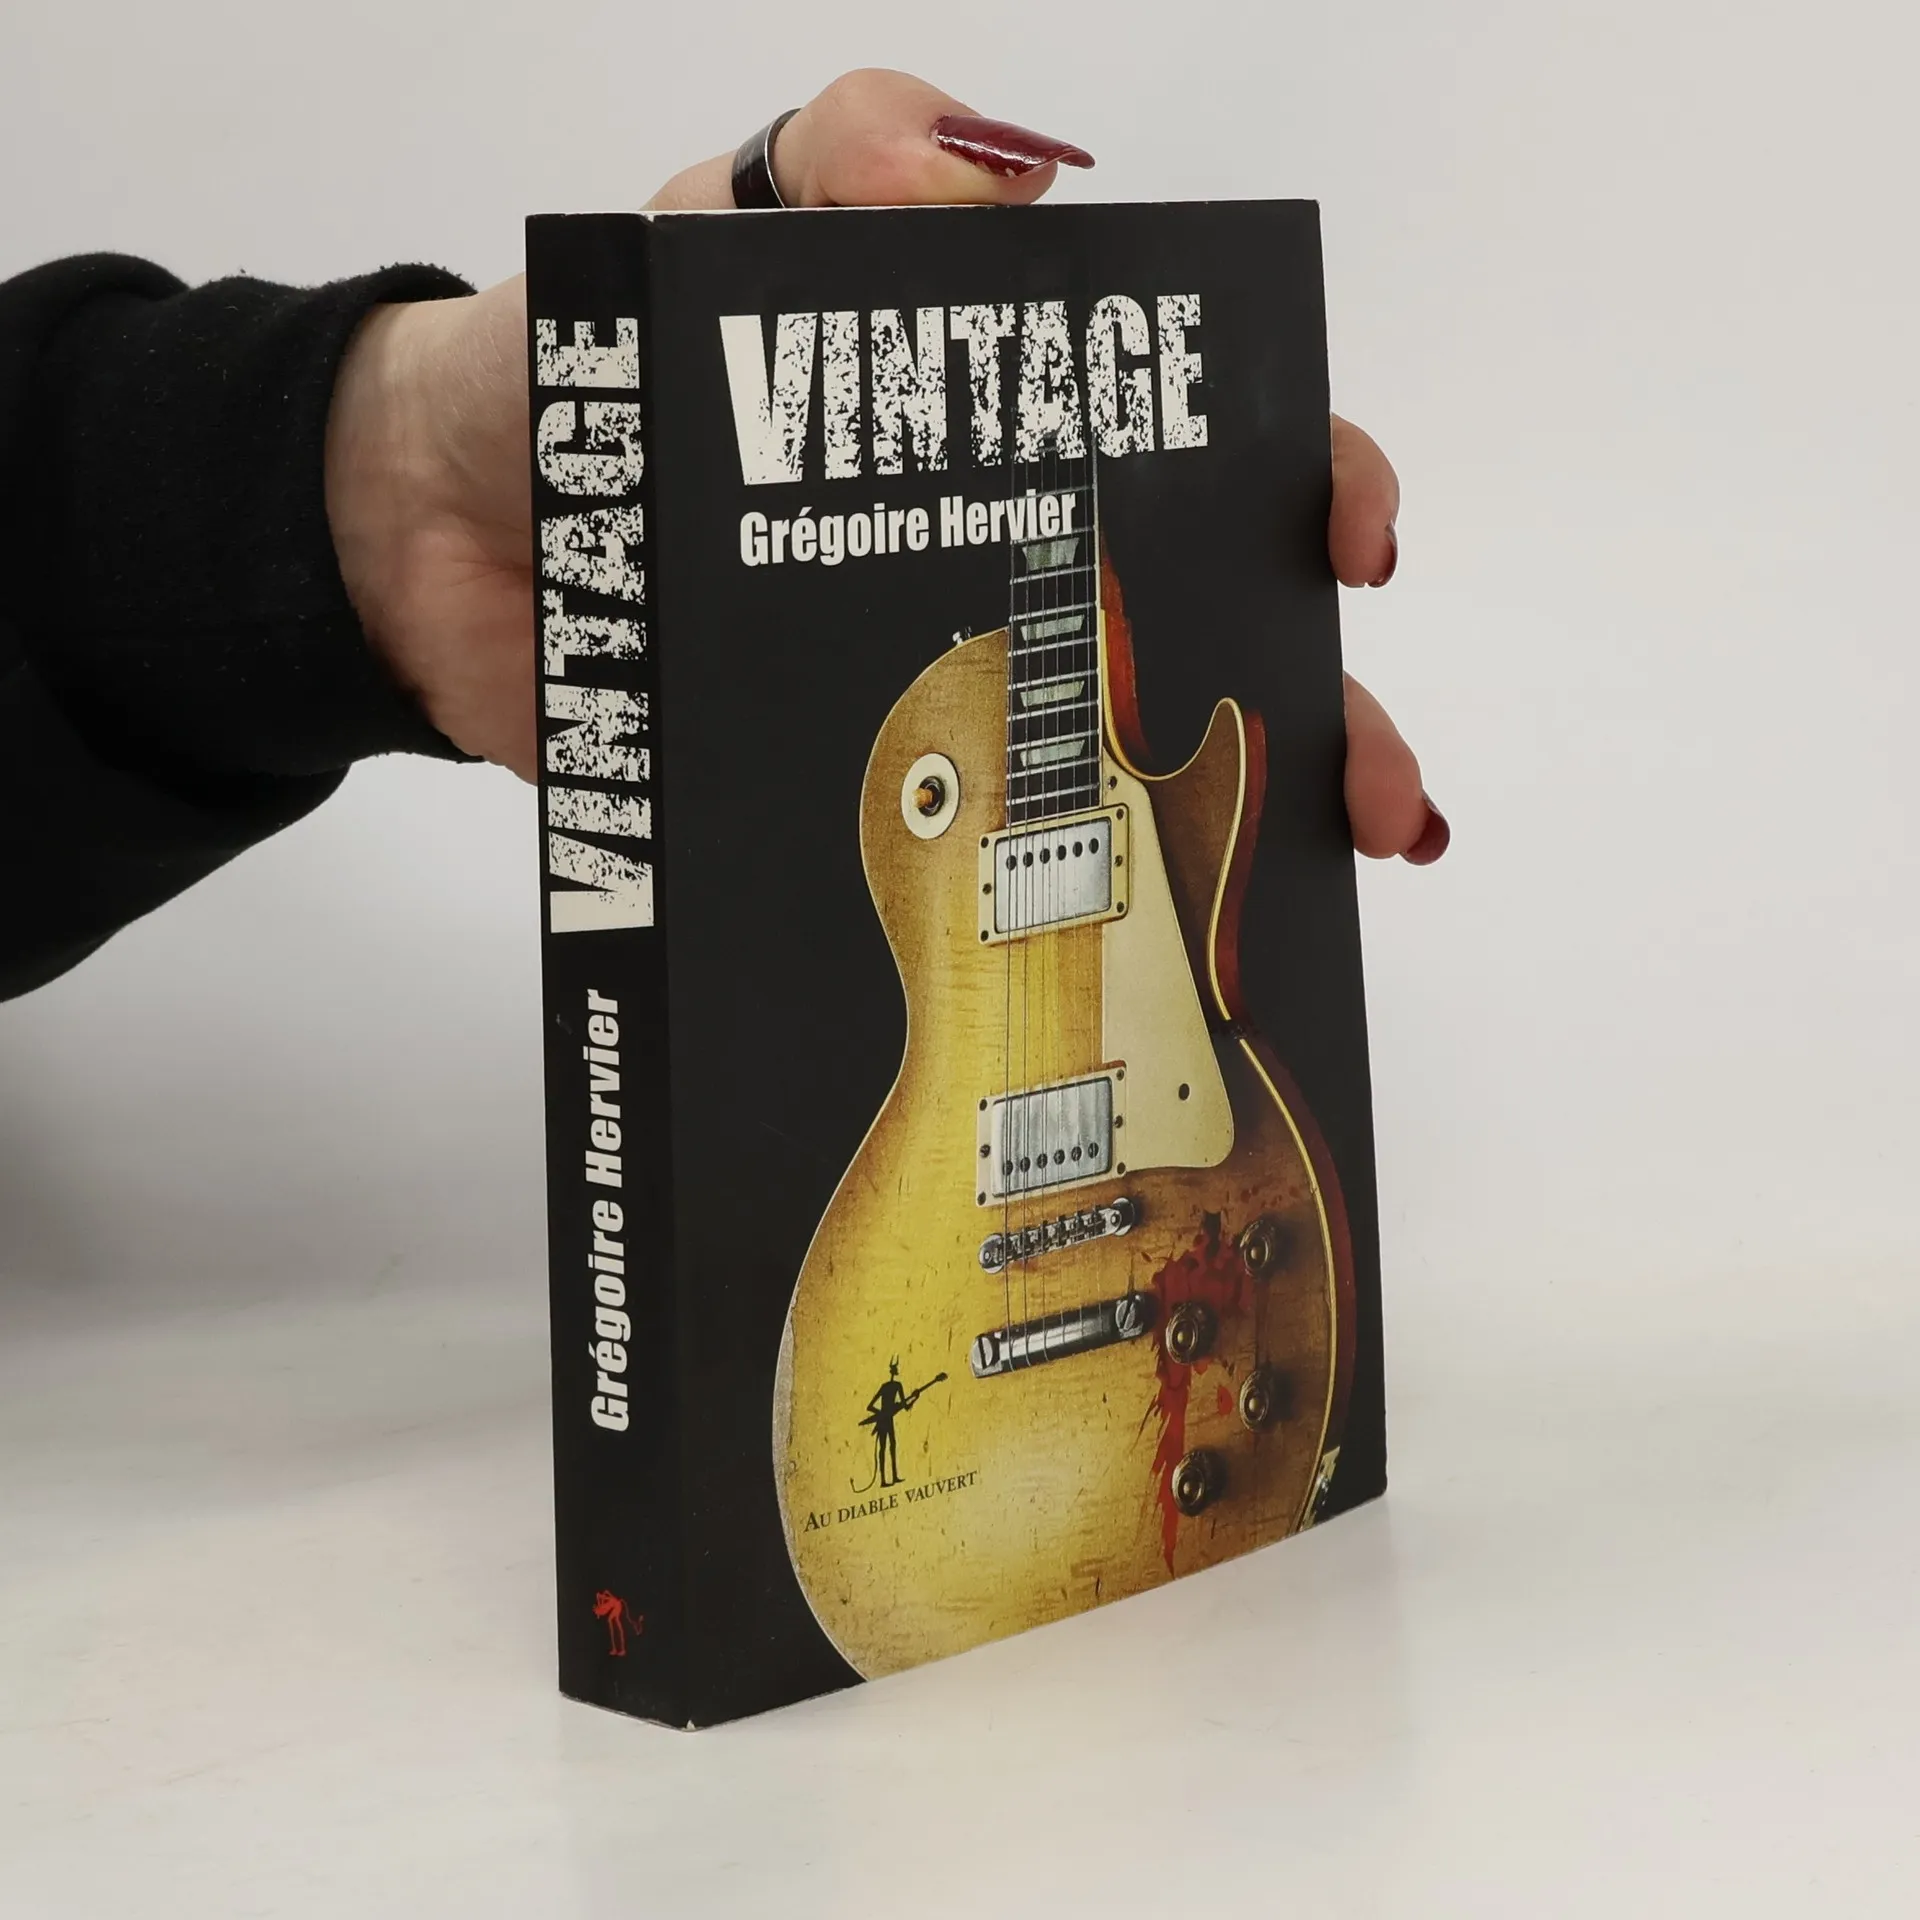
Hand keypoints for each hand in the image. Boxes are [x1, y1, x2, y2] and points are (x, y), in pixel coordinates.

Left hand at [325, 68, 1444, 865]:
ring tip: (1311, 879)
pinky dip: (1071, 908)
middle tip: (1361, 772)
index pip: (1196, 450)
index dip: (1297, 486)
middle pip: (1198, 633)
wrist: (417, 538)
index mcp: (990, 432)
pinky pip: (976, 862)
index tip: (1344, 539)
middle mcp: (989, 565)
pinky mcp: (852, 801)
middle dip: (1312, 700)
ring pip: (1122, 764)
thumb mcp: (715, 230)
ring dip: (1238, 827)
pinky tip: (1156, 954)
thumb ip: (841, 164)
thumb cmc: (570, 372)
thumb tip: (984, 174)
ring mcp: (930, 696)